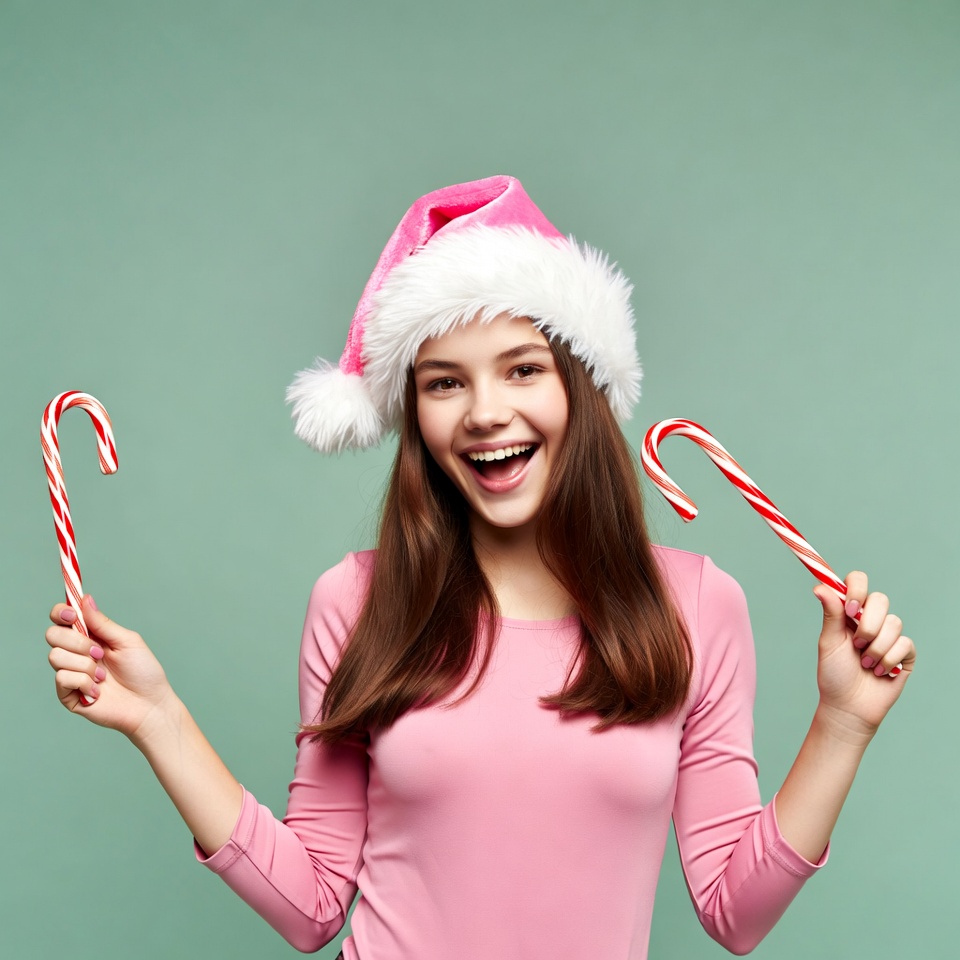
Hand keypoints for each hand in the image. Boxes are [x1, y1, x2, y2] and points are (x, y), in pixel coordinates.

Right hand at [45, 595, 176, 742]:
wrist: (149, 705)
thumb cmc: (143, 672)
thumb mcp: (127, 641)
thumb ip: (103, 623)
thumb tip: (84, 599)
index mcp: (90, 637)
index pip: (62, 619)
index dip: (61, 613)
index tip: (73, 615)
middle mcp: (76, 653)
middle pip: (52, 635)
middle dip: (77, 641)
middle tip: (99, 652)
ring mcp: (70, 673)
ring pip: (56, 656)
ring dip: (85, 665)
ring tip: (104, 675)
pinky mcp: (68, 694)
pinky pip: (62, 678)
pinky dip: (84, 682)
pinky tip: (99, 691)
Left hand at [813, 571, 914, 739]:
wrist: (849, 706)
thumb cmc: (834, 674)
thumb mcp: (828, 642)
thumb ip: (830, 614)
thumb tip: (820, 586)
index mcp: (850, 613)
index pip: (859, 582)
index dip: (858, 589)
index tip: (850, 608)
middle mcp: (871, 620)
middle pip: (881, 599)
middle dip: (868, 625)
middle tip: (857, 644)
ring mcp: (890, 636)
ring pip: (894, 623)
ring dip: (876, 648)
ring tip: (865, 663)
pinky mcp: (905, 654)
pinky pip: (904, 644)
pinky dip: (888, 660)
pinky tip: (879, 672)